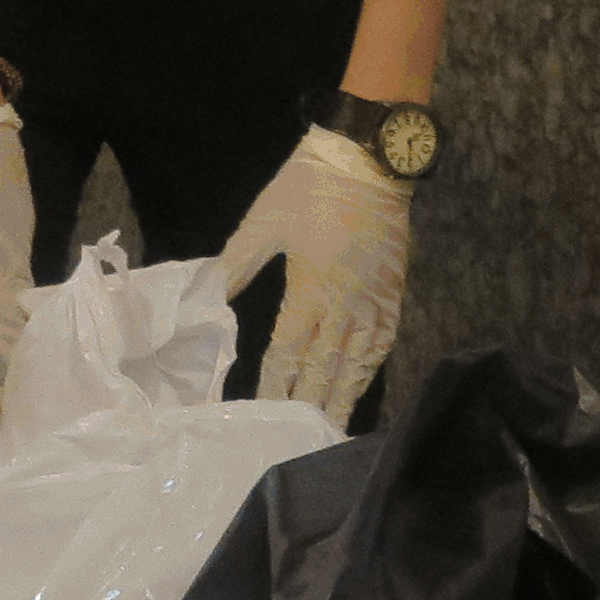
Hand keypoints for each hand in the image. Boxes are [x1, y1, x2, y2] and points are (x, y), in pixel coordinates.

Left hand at [224, 125, 409, 422]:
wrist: (369, 156)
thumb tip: (205, 295)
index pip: (288, 355)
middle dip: (309, 407)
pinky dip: (371, 369)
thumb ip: (234, 266)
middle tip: (297, 443)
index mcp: (310, 291)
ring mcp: (375, 302)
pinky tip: (359, 385)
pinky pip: (384, 343)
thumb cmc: (310, 188)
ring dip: (343, 399)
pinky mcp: (395, 293)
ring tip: (331, 432)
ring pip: (358, 364)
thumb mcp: (263, 223)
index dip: (274, 388)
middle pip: (325, 370)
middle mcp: (346, 306)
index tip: (261, 416)